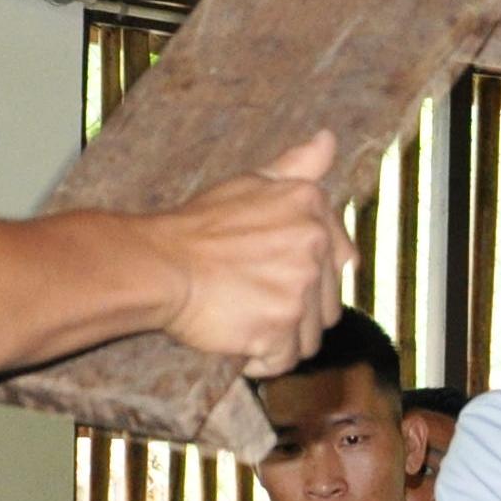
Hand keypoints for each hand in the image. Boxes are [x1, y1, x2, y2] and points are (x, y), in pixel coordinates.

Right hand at [147, 131, 348, 375]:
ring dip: (280, 338)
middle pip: (328, 303)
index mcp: (312, 206)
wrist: (158, 264)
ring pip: (310, 337)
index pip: (342, 259)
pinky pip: (284, 361)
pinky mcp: (280, 329)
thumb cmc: (199, 226)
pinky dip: (260, 360)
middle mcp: (314, 245)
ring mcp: (299, 289)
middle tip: (251, 298)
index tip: (274, 275)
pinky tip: (236, 340)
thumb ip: (297, 167)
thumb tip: (328, 139)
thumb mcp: (252, 183)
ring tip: (243, 319)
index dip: (312, 275)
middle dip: (295, 309)